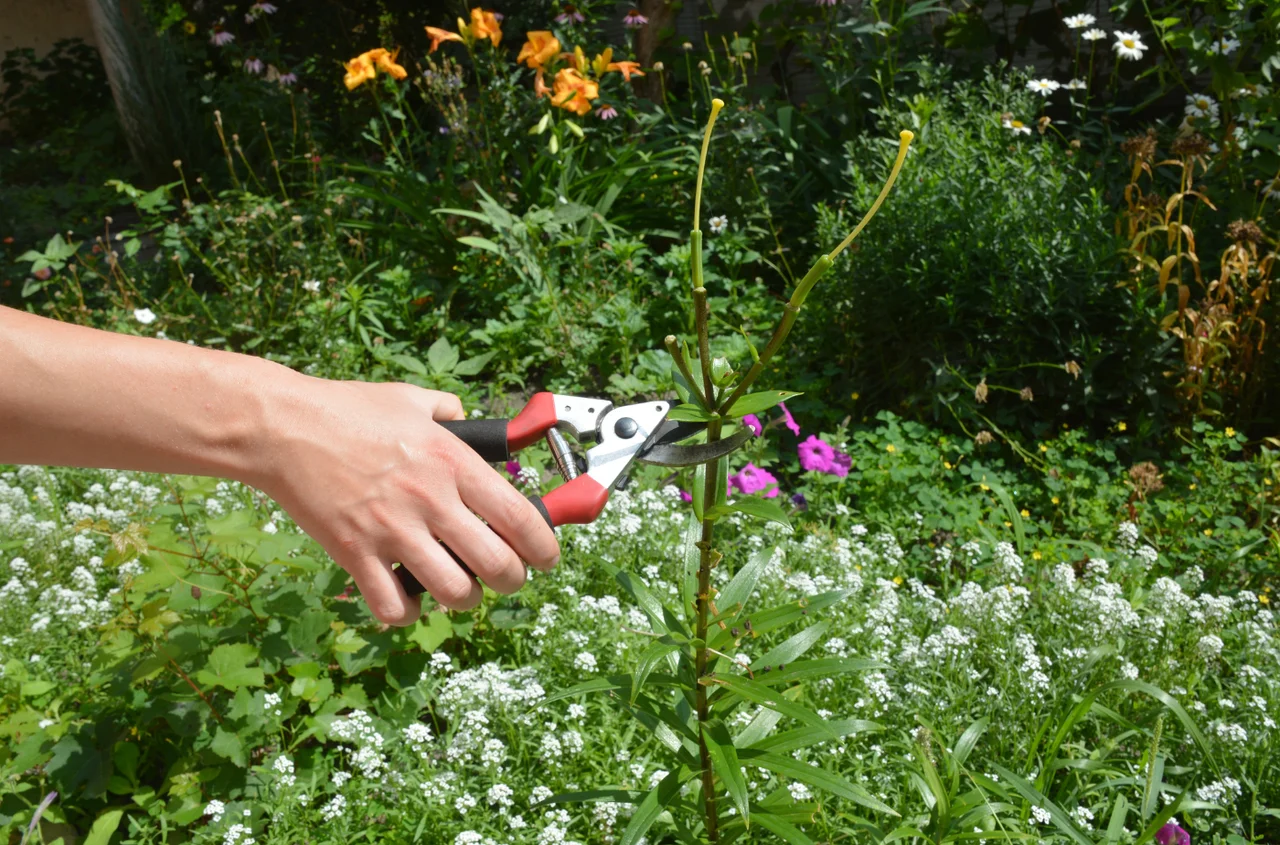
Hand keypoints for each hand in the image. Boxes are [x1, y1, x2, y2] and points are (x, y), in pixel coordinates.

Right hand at [254, 377, 559, 624]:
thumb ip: (449, 413)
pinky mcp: (355, 553)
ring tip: (459, 587)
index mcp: (452, 462)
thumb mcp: (411, 399)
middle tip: (507, 576)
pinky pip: (393, 605)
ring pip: (455, 592)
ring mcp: (393, 531)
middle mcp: (431, 500)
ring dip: (465, 597)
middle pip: (498, 565)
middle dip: (513, 580)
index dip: (545, 547)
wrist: (282, 427)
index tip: (547, 557)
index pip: (520, 517)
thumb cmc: (346, 409)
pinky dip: (406, 611)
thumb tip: (469, 420)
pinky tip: (406, 596)